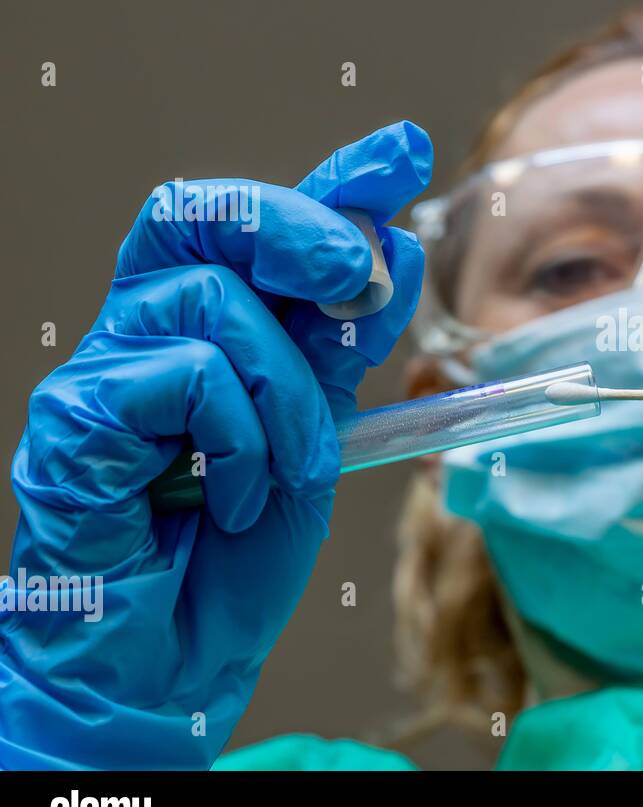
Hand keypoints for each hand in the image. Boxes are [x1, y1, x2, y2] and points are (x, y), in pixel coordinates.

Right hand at [1, 122, 430, 768]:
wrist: (178, 655)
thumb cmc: (237, 545)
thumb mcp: (316, 431)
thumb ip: (338, 346)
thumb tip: (389, 252)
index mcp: (209, 322)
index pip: (262, 221)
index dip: (334, 178)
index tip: (405, 152)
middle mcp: (147, 328)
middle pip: (202, 210)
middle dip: (300, 227)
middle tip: (355, 278)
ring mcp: (103, 371)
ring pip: (213, 301)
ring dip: (288, 389)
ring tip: (294, 466)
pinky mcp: (73, 424)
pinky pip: (182, 376)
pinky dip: (239, 437)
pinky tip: (231, 494)